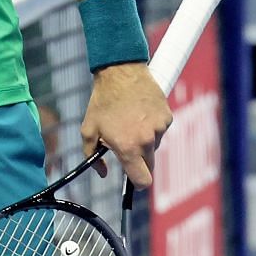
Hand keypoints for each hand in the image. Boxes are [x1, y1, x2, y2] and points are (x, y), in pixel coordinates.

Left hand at [79, 62, 172, 187]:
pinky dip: (152, 127)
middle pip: (150, 165)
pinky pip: (160, 131)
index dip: (138, 184)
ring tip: (131, 122)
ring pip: (155, 146)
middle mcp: (146, 141)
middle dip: (139, 161)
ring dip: (145, 141)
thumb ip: (92, 156)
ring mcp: (159, 129)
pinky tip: (140, 112)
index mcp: (128, 147)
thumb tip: (102, 173)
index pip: (143, 180)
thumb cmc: (102, 102)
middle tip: (127, 146)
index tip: (134, 180)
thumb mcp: (88, 130)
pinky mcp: (167, 117)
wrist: (121, 72)